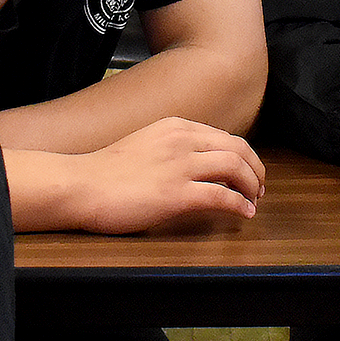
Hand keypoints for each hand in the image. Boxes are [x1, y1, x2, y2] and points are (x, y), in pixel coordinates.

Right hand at [72, 118, 263, 233]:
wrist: (79, 184)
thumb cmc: (103, 171)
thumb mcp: (143, 144)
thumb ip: (169, 148)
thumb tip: (192, 163)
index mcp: (174, 126)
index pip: (223, 136)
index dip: (243, 155)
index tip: (248, 170)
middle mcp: (182, 140)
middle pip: (237, 148)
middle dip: (255, 168)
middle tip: (260, 186)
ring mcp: (180, 166)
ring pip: (235, 168)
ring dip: (252, 186)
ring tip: (255, 200)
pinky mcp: (176, 194)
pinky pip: (222, 197)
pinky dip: (239, 205)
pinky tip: (243, 214)